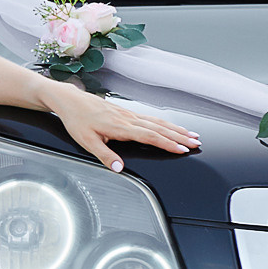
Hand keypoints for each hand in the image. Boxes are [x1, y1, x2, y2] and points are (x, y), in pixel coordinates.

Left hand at [46, 83, 199, 172]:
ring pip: (158, 122)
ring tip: (192, 134)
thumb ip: (104, 155)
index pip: (150, 136)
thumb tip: (119, 168)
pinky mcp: (127, 112)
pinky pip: (151, 118)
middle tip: (196, 142)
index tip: (182, 149)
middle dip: (179, 136)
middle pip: (160, 128)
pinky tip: (172, 126)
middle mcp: (128, 119)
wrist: (70, 100)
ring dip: (176, 129)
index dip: (167, 144)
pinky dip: (165, 123)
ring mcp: (129, 114)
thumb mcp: (86, 141)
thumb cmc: (77, 120)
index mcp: (120, 127)